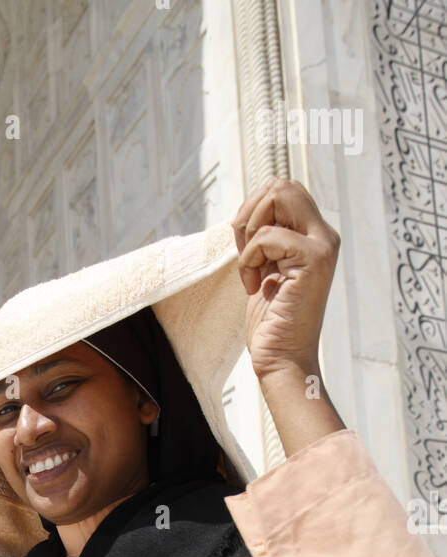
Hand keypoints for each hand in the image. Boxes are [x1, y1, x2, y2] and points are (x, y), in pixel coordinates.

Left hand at [232, 177, 339, 382]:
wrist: (282, 359)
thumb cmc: (271, 322)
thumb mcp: (266, 269)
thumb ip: (266, 238)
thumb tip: (251, 207)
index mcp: (314, 236)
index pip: (283, 189)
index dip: (254, 211)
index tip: (247, 249)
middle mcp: (324, 236)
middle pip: (281, 184)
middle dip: (250, 213)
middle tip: (246, 253)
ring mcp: (322, 246)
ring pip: (277, 197)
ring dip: (249, 234)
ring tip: (252, 270)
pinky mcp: (313, 260)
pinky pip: (267, 236)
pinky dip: (249, 259)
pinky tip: (255, 286)